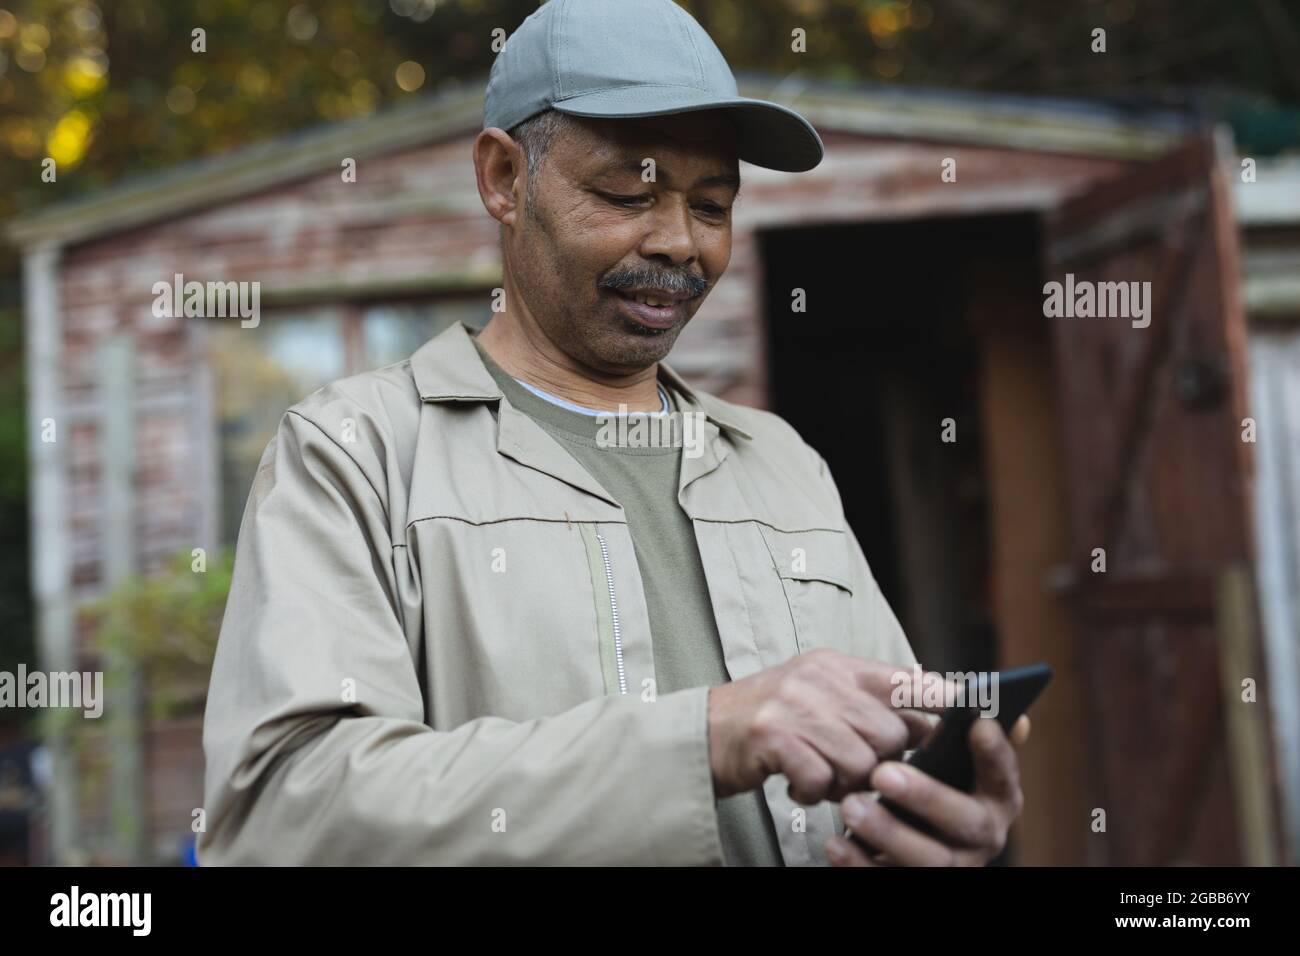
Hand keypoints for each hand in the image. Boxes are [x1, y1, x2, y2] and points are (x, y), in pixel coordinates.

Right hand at [707, 649, 957, 803]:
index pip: (901, 679)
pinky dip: (812, 791)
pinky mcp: (773, 737)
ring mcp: (793, 706)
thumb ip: (866, 699)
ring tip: (821, 776)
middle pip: (888, 734)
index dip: (938, 698)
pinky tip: (797, 783)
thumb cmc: (770, 720)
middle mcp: (817, 679)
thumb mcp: (818, 694)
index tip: (968, 710)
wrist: (704, 733)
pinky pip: (821, 779)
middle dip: (877, 762)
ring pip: (859, 761)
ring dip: (844, 782)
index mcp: (834, 665)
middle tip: (850, 768)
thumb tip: (928, 714)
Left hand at [825, 714, 1030, 865]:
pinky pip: (886, 878)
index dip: (994, 752)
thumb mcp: (945, 757)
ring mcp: (951, 864)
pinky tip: (836, 843)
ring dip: (888, 832)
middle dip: (927, 796)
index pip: (1003, 775)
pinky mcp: (913, 882)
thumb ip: (956, 730)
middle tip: (883, 773)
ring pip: (929, 858)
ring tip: (851, 805)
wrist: (901, 837)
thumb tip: (995, 707)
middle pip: (965, 820)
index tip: (976, 723)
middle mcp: (982, 835)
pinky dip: (861, 863)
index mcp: (995, 796)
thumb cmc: (929, 780)